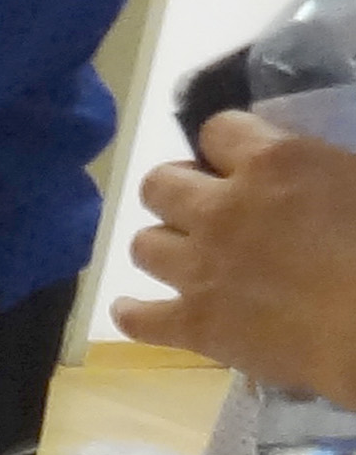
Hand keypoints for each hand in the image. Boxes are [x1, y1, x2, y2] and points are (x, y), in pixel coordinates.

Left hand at [116, 111, 355, 405]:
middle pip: (158, 185)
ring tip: (183, 257)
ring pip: (142, 246)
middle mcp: (222, 209)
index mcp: (274, 163)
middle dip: (176, 191)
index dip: (226, 145)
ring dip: (161, 247)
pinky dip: (133, 313)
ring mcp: (199, 269)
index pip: (218, 129)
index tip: (238, 161)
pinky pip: (135, 318)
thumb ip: (320, 170)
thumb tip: (308, 177)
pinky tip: (136, 309)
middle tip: (202, 209)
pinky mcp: (192, 325)